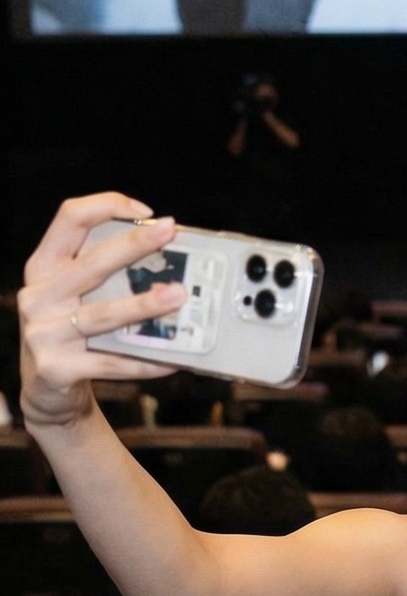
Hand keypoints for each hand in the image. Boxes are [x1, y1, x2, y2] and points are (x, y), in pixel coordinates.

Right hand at [18, 196, 181, 427]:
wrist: (46, 389)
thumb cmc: (69, 330)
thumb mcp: (72, 294)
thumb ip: (102, 271)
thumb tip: (166, 254)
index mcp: (43, 266)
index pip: (70, 218)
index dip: (107, 206)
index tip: (146, 213)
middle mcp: (38, 295)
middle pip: (92, 263)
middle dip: (134, 245)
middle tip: (170, 234)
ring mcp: (43, 333)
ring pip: (103, 315)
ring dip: (144, 305)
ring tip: (179, 296)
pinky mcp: (56, 368)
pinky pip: (111, 362)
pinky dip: (145, 360)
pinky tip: (174, 358)